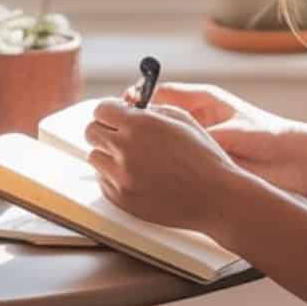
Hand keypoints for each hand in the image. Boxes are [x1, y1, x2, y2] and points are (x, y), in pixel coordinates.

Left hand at [85, 98, 240, 233]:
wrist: (216, 197)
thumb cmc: (203, 157)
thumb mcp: (181, 119)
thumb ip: (150, 110)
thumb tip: (128, 107)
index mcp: (139, 125)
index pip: (101, 110)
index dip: (110, 111)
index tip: (115, 116)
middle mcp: (125, 149)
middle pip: (90, 132)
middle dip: (104, 130)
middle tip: (120, 135)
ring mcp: (121, 177)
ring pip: (95, 157)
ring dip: (108, 154)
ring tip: (133, 158)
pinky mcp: (121, 199)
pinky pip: (103, 181)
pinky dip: (114, 177)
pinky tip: (138, 176)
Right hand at [121, 81, 306, 195]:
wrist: (291, 160)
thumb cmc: (266, 135)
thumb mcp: (227, 131)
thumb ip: (197, 133)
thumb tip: (164, 135)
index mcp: (204, 101)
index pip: (161, 93)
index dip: (139, 99)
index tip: (124, 107)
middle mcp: (198, 118)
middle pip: (157, 116)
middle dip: (138, 124)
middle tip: (120, 133)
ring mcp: (198, 139)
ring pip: (163, 139)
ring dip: (149, 146)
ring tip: (132, 153)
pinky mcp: (202, 158)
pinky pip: (175, 158)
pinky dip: (162, 163)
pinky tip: (151, 171)